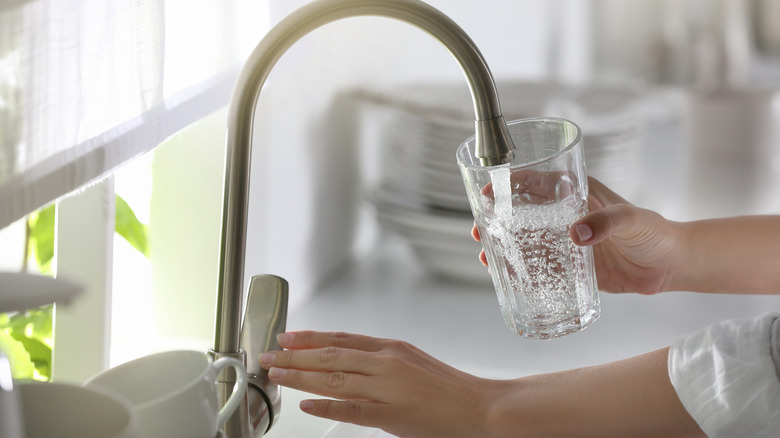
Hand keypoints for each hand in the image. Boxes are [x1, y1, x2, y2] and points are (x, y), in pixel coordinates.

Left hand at [259, 331, 703, 436]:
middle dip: (296, 356)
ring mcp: (387, 387)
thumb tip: (347, 360)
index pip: (342, 340)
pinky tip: (305, 404)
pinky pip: (352, 408)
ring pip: (335, 379)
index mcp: (391, 349)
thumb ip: (380, 360)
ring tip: (276, 374)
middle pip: (332, 357)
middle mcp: (386, 363)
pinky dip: (327, 405)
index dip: (312, 338)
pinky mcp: (391, 413)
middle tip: (268, 354)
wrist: (479, 408)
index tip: (287, 337)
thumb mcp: (412, 362)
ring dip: (302, 377)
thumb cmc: (448, 387)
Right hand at [473, 177, 680, 293]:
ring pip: (526, 240)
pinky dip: (521, 270)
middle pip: (522, 213)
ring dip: (504, 247)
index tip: (488, 192)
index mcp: (577, 194)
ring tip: (485, 257)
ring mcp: (566, 241)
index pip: (536, 182)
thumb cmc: (655, 233)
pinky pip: (540, 266)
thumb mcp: (632, 220)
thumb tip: (576, 234)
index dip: (509, 184)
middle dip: (497, 219)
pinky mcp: (571, 265)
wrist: (670, 266)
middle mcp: (566, 215)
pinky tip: (507, 277)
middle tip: (478, 230)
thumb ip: (607, 223)